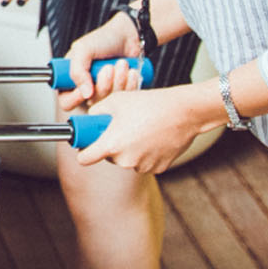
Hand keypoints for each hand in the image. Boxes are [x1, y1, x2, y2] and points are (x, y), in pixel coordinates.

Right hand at [54, 8, 144, 111]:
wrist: (129, 37)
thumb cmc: (104, 40)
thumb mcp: (83, 49)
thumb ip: (77, 71)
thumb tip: (85, 94)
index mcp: (71, 79)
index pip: (66, 101)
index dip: (75, 99)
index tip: (88, 88)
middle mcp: (87, 89)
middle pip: (91, 103)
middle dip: (103, 85)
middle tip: (109, 68)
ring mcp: (105, 92)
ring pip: (109, 101)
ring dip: (118, 81)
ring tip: (122, 64)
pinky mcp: (121, 94)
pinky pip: (125, 100)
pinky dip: (129, 85)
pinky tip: (131, 72)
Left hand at [73, 86, 203, 174]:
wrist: (184, 112)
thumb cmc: (148, 103)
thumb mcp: (114, 101)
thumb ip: (95, 112)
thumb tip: (90, 120)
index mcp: (111, 144)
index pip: (85, 159)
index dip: (83, 151)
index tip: (87, 144)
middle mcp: (126, 160)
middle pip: (108, 157)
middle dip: (111, 144)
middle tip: (122, 127)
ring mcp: (144, 166)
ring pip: (127, 160)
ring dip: (129, 149)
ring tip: (140, 129)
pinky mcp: (159, 168)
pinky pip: (144, 162)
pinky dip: (145, 153)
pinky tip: (153, 137)